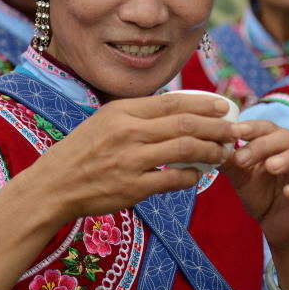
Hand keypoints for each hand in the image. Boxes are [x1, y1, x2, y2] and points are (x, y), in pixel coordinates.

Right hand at [10, 93, 238, 221]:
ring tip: (223, 153)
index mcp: (122, 111)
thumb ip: (139, 115)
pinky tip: (199, 175)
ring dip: (210, 151)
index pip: (173, 102)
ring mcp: (130, 161)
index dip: (204, 103)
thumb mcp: (105, 120)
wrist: (54, 185)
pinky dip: (191, 176)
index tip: (224, 105)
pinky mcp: (131, 188)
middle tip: (234, 130)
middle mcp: (128, 132)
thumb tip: (179, 109)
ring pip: (184, 150)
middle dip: (216, 127)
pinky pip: (172, 180)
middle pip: (185, 124)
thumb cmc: (82, 151)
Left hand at [221, 120, 288, 251]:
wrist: (274, 226)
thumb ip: (229, 161)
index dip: (253, 127)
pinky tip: (288, 192)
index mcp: (277, 145)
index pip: (268, 127)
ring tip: (271, 166)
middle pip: (288, 137)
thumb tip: (209, 144)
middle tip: (243, 158)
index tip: (235, 131)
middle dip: (265, 144)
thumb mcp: (241, 177)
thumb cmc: (260, 194)